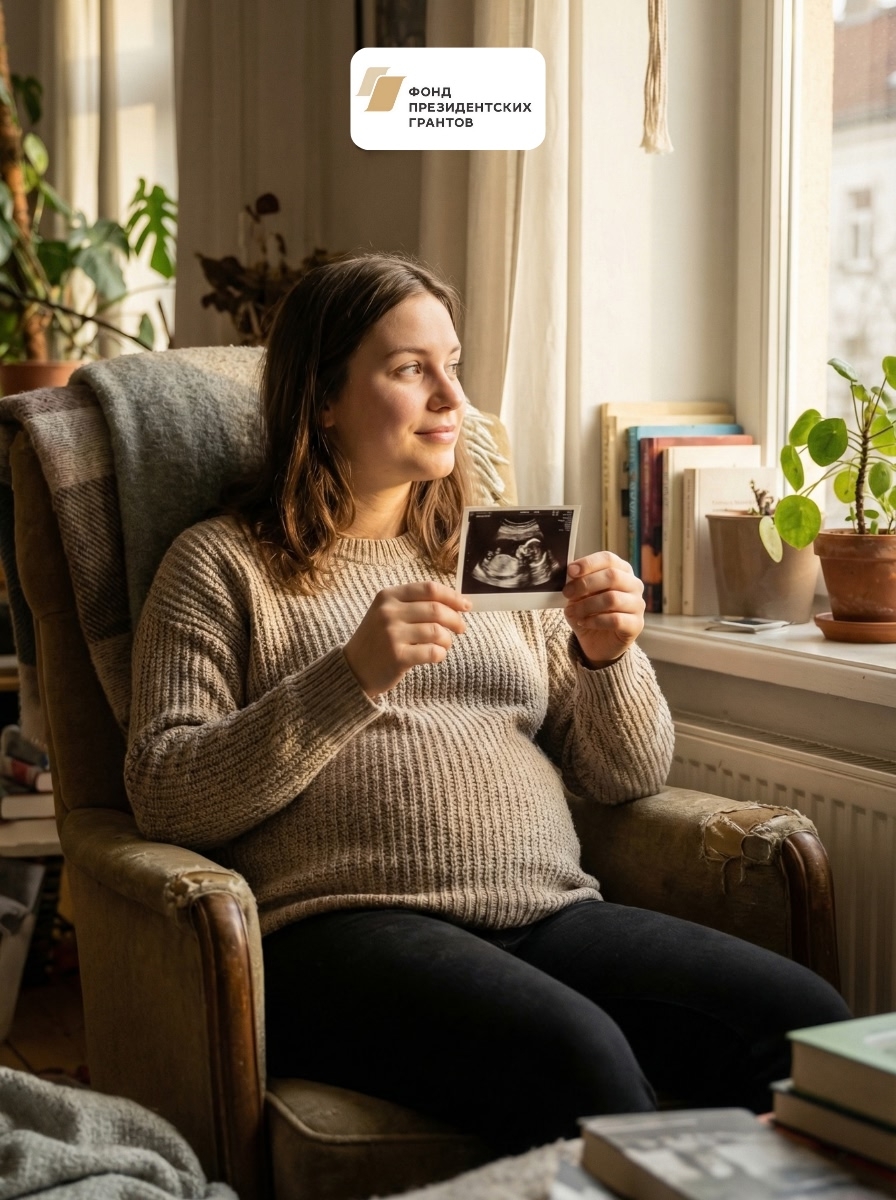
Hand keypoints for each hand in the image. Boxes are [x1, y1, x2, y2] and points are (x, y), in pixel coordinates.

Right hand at [344, 581, 470, 697]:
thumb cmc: (378, 639)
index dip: (453, 596)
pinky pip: (433, 652)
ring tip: (445, 644)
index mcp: (388, 596)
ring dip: (448, 639)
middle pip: (437, 609)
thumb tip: (456, 602)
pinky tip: (436, 656)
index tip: (466, 605)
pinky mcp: (397, 656)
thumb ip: (415, 604)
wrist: (353, 669)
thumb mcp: (387, 613)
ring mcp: (392, 635)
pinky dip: (441, 654)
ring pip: (437, 631)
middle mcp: (388, 612)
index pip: (429, 589)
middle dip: (456, 619)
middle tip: (461, 628)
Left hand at [562, 552, 644, 667]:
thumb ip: (576, 583)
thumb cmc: (589, 612)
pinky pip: (615, 619)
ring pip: (612, 598)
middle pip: (612, 576)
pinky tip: (583, 622)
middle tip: (567, 593)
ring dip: (587, 605)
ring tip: (572, 612)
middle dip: (585, 584)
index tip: (570, 571)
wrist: (598, 642)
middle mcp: (633, 584)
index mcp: (621, 570)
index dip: (588, 563)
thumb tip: (570, 574)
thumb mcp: (578, 595)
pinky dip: (595, 620)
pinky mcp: (636, 624)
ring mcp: (637, 604)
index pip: (608, 559)